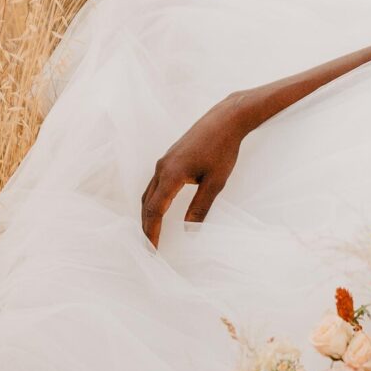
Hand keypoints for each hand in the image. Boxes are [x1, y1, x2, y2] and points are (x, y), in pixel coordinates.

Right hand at [141, 92, 260, 247]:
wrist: (225, 120)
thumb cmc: (223, 149)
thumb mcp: (216, 182)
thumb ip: (200, 207)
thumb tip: (189, 231)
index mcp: (172, 174)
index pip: (155, 210)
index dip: (152, 232)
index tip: (153, 250)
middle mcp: (162, 167)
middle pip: (147, 203)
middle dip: (146, 227)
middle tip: (148, 248)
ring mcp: (164, 161)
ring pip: (149, 193)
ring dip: (148, 214)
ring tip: (150, 233)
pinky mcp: (169, 158)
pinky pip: (155, 184)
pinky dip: (153, 201)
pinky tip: (159, 210)